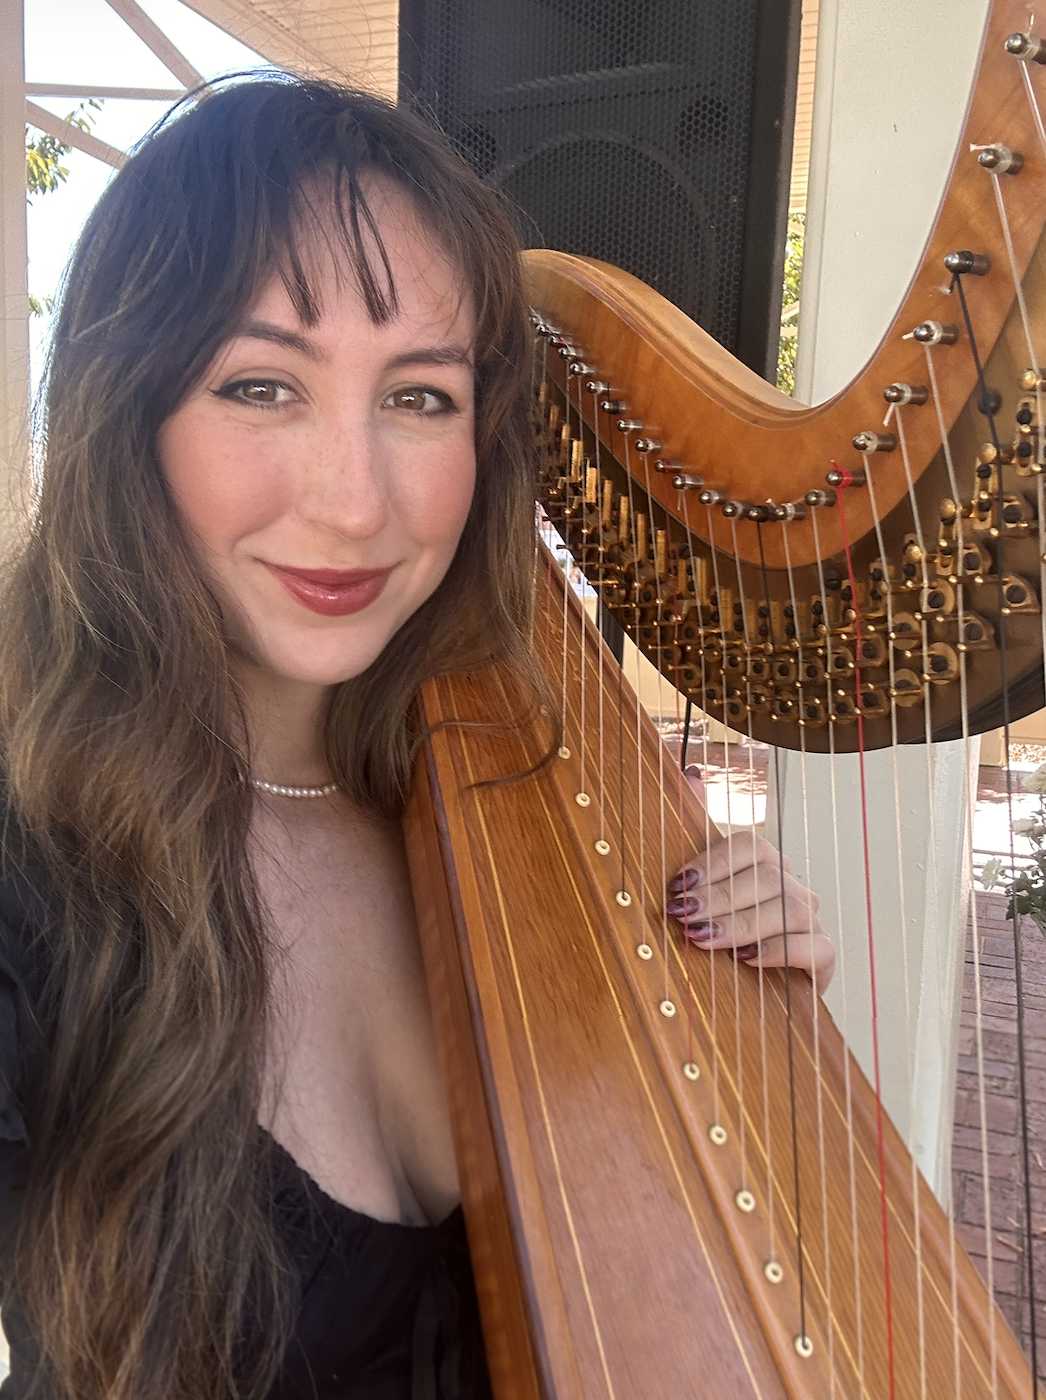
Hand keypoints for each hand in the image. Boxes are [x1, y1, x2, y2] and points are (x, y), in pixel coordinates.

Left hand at [665, 834, 835, 991]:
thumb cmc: (722, 951)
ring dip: (742, 923)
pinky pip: (814, 946)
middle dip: (720, 896)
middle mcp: (792, 889)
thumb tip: (674, 860)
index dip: (714, 862)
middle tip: (685, 915)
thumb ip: (692, 889)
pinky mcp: (823, 957)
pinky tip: (746, 959)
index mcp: (766, 868)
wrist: (755, 1002)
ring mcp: (811, 922)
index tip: (680, 884)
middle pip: (767, 877)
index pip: (750, 847)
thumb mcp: (703, 917)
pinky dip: (777, 951)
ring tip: (705, 938)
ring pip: (789, 909)